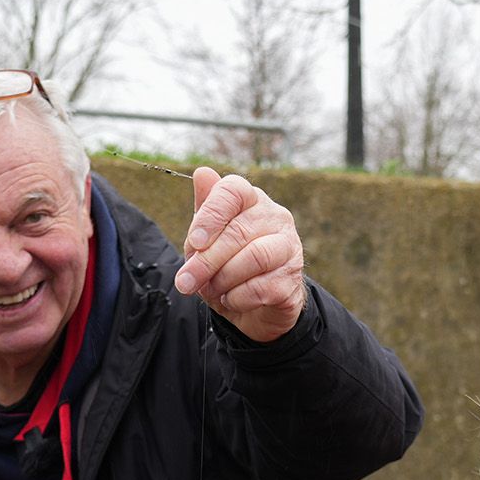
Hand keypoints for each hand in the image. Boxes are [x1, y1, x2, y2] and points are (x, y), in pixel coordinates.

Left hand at [174, 168, 306, 342]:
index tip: (195, 243)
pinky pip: (263, 287)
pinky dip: (238, 298)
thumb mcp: (206, 240)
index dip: (211, 215)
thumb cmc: (226, 264)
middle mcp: (276, 216)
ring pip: (255, 257)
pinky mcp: (293, 277)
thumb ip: (204, 212)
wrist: (253, 307)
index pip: (234, 190)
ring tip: (211, 290)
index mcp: (251, 200)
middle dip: (207, 260)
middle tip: (186, 282)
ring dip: (224, 279)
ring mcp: (289, 246)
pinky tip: (231, 299)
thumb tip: (203, 172)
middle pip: (239, 231)